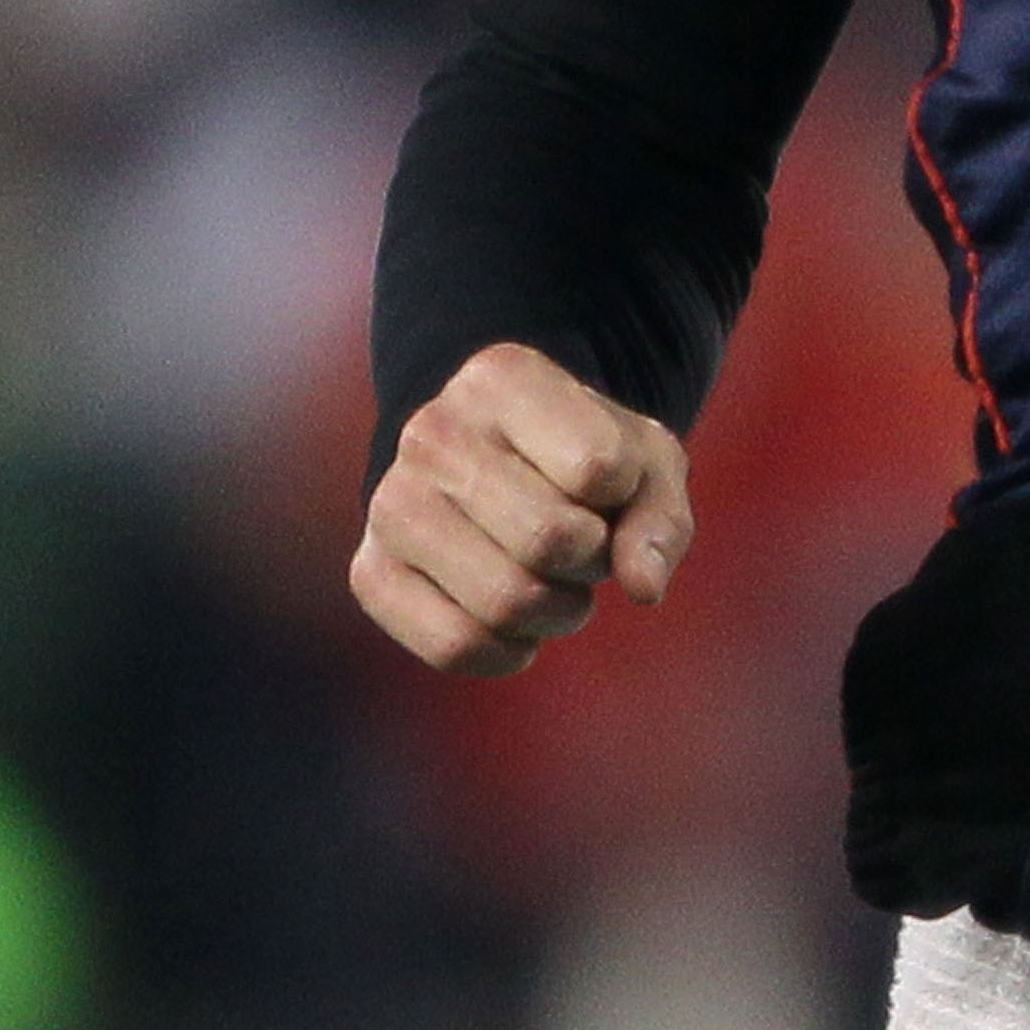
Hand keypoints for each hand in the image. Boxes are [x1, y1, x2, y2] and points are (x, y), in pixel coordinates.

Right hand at [349, 343, 693, 675]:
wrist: (498, 474)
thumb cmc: (583, 464)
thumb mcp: (644, 467)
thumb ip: (660, 520)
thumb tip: (644, 586)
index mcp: (500, 377)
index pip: (598, 467)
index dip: (625, 494)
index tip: (606, 483)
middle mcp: (431, 432)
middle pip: (549, 539)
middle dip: (592, 561)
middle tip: (584, 545)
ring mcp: (390, 503)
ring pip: (504, 600)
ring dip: (557, 612)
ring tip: (554, 582)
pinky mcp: (369, 572)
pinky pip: (453, 647)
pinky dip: (507, 652)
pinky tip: (517, 627)